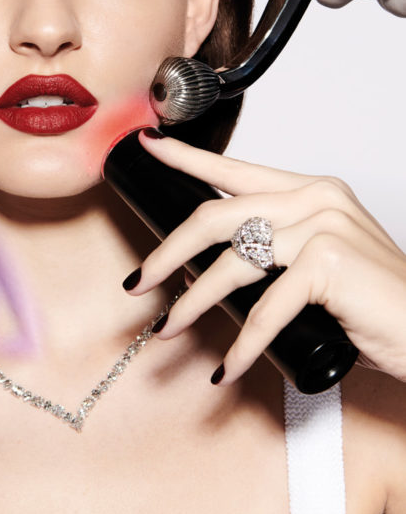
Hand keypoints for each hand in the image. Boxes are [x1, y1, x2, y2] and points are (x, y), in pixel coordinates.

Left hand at [128, 132, 405, 384]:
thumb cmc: (374, 304)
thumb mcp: (317, 264)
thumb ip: (272, 253)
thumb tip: (205, 268)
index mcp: (311, 190)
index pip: (235, 169)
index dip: (186, 159)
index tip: (150, 147)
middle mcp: (316, 197)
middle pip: (216, 215)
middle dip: (168, 251)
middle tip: (139, 281)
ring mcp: (323, 226)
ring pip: (232, 262)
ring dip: (193, 303)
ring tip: (169, 329)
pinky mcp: (329, 263)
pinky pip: (266, 308)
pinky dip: (244, 344)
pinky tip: (229, 367)